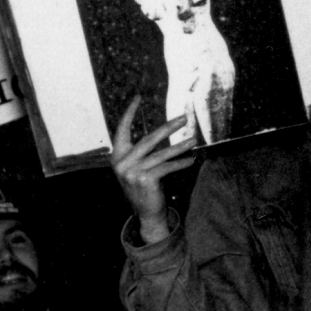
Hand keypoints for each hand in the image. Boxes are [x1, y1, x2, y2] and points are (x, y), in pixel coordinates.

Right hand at [112, 104, 199, 243]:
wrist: (146, 213)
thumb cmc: (144, 186)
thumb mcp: (137, 167)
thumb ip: (142, 151)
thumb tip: (163, 129)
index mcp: (117, 156)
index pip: (121, 130)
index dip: (129, 113)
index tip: (137, 97)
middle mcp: (122, 163)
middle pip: (149, 139)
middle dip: (168, 127)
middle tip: (184, 117)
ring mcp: (132, 172)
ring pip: (161, 154)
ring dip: (180, 146)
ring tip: (193, 139)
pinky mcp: (145, 180)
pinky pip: (168, 167)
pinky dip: (181, 163)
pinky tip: (191, 159)